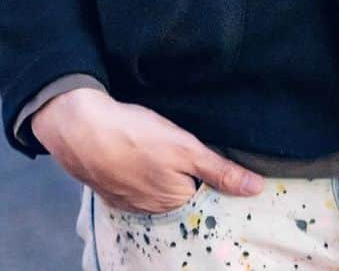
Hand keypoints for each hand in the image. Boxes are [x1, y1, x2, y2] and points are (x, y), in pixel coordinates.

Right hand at [30, 88, 265, 213]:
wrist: (81, 129)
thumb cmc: (135, 136)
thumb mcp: (185, 148)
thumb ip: (220, 170)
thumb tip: (257, 188)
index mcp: (176, 201)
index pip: (207, 194)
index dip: (214, 177)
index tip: (215, 160)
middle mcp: (154, 209)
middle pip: (183, 193)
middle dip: (189, 176)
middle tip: (185, 149)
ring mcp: (130, 201)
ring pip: (159, 189)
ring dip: (164, 174)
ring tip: (164, 150)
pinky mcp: (112, 188)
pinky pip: (137, 184)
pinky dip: (142, 171)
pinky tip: (142, 154)